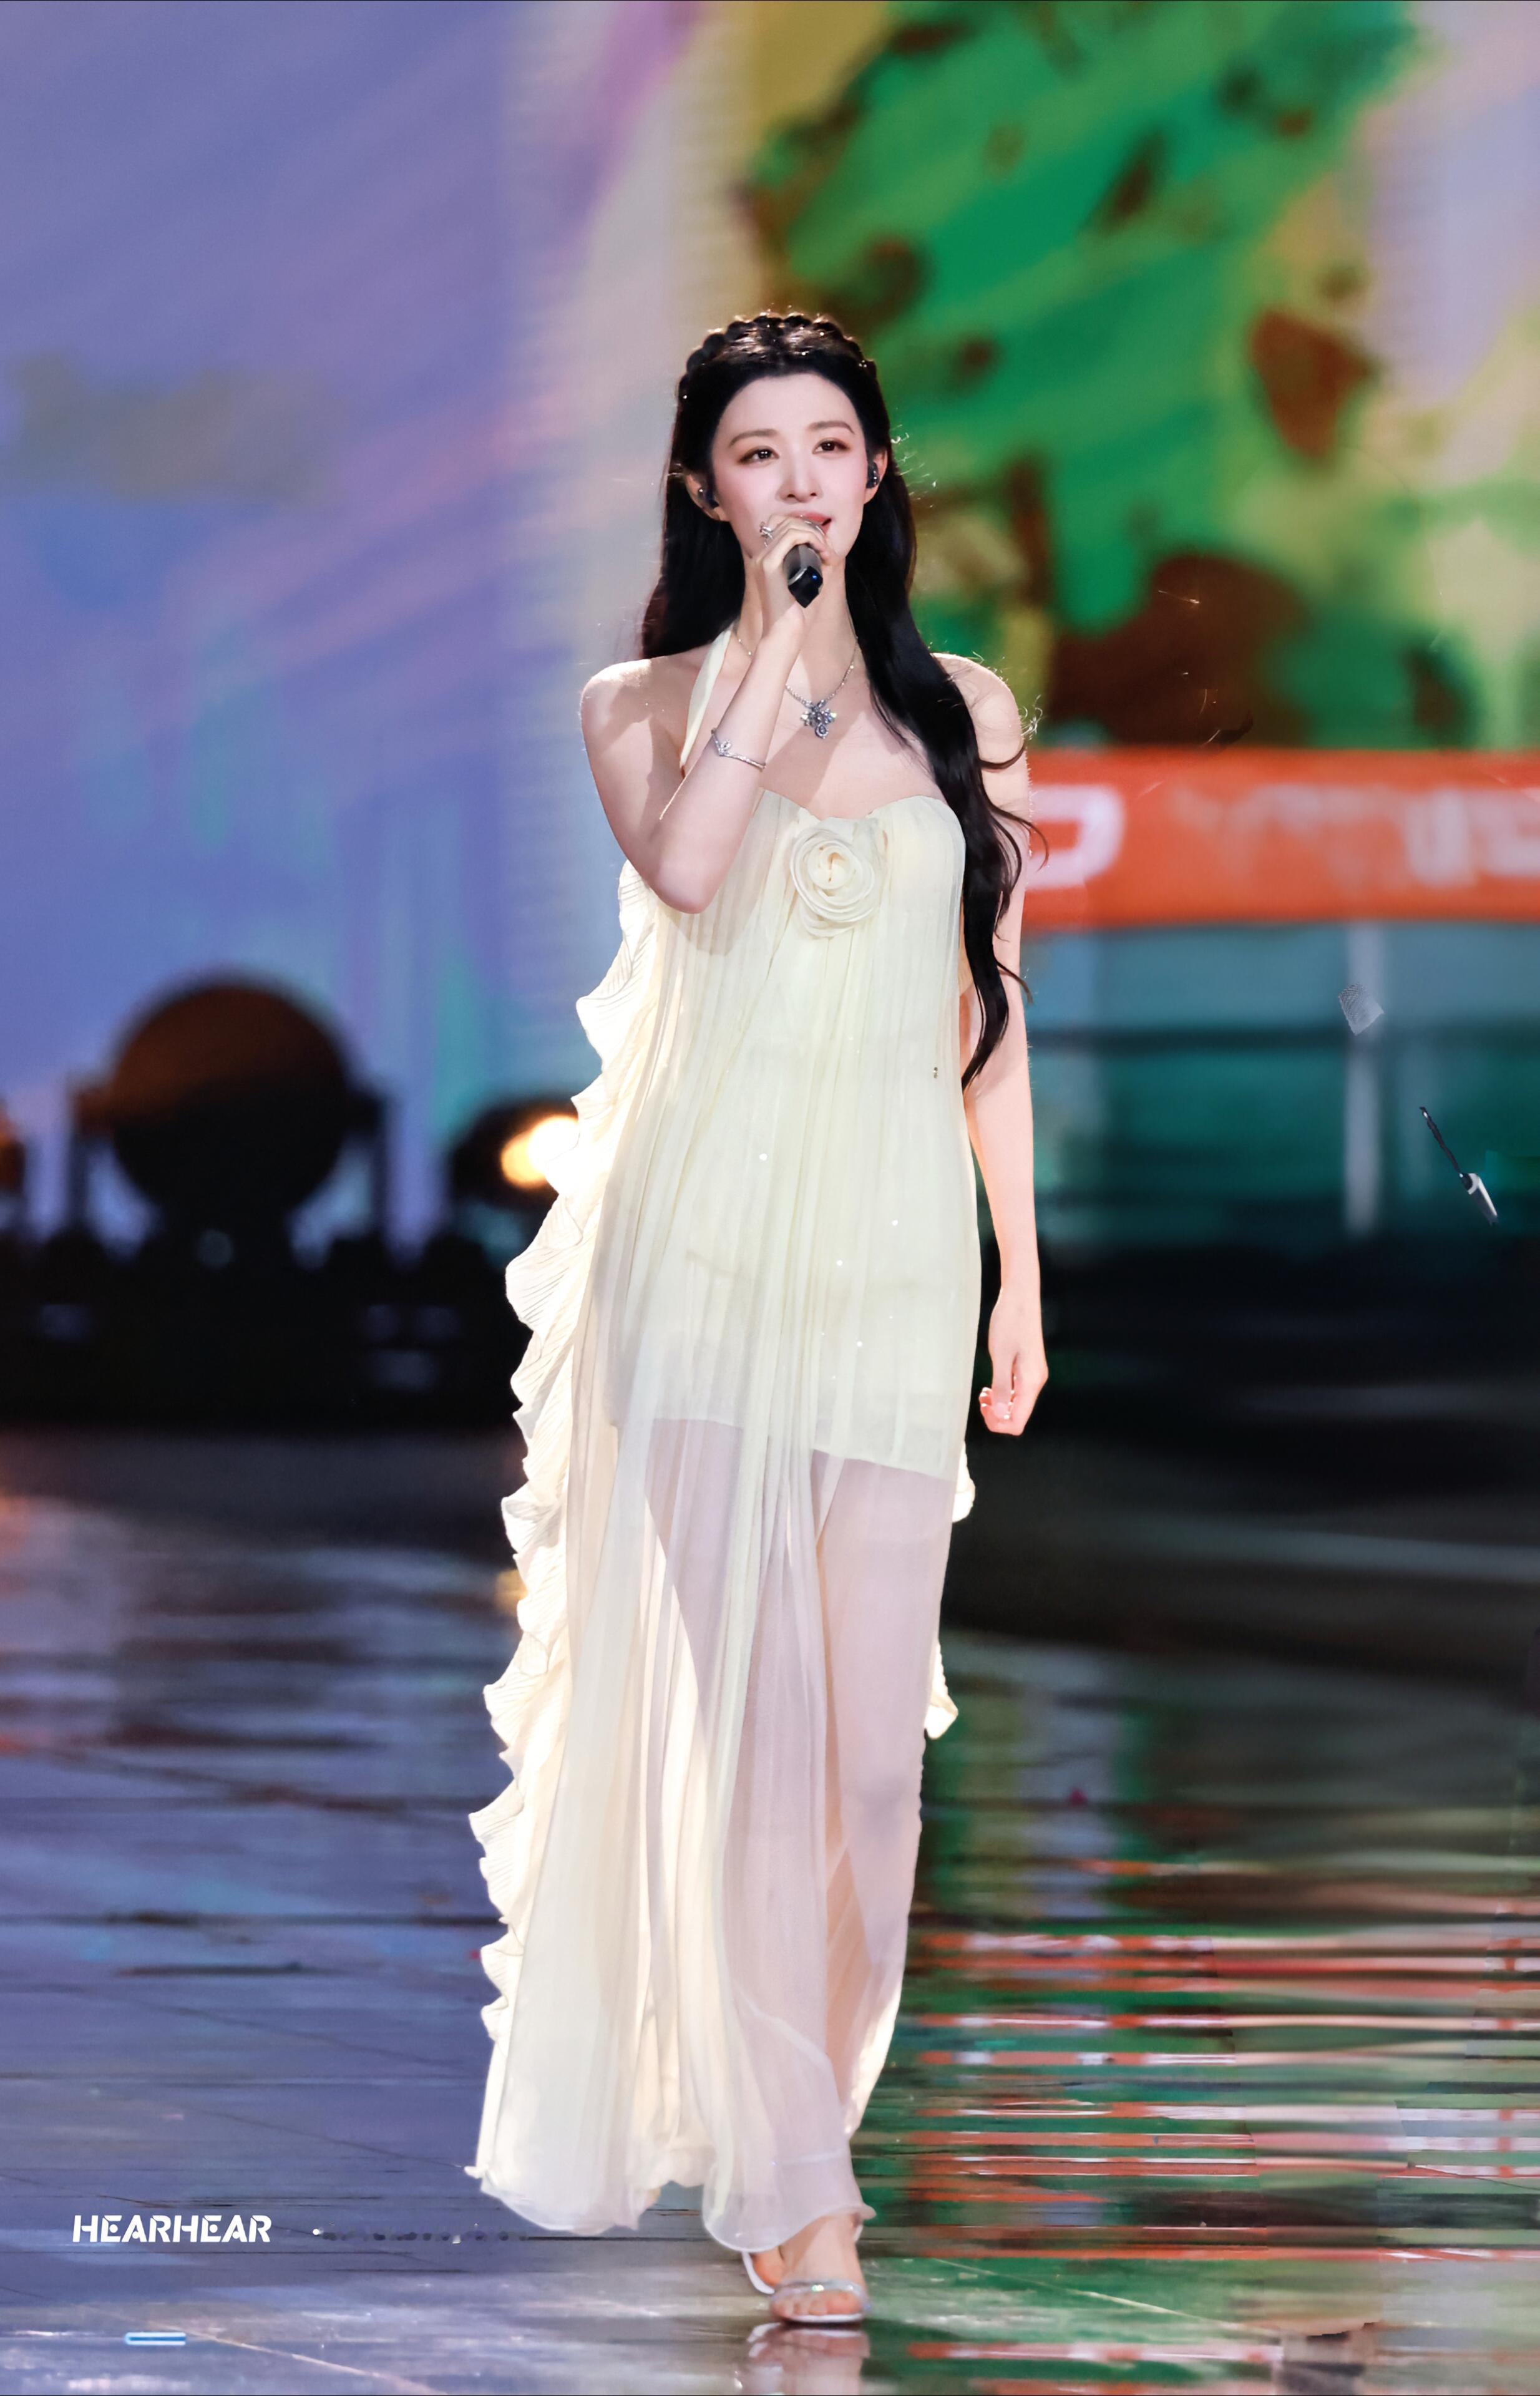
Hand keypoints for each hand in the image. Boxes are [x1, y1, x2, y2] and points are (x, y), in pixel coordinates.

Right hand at [743, 513, 830, 648]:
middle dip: (812, 529)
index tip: (823, 547)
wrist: (785, 633)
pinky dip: (811, 538)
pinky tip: (822, 551)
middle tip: (828, 549)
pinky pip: (791, 536)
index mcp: (767, 559)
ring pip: (791, 526)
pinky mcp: (769, 564)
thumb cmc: (797, 614)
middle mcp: (761, 555)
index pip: (781, 525)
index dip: (805, 528)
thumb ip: (814, 565)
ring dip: (815, 534)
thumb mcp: (808, 582)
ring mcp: (763, 558)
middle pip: (786, 521)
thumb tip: (830, 549)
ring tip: (827, 552)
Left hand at [977, 1289, 1047, 1436]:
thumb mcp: (1000, 1356)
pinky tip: (991, 1385)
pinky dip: (1004, 1394)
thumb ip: (1002, 1387)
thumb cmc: (1009, 1323)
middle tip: (981, 1400)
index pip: (1018, 1421)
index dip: (998, 1423)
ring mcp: (1034, 1374)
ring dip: (1000, 1405)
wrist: (1020, 1298)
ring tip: (984, 1393)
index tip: (983, 1408)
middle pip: (1018, 1416)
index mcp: (1031, 1381)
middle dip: (997, 1415)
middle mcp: (1037, 1381)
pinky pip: (1018, 1391)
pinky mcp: (1029, 1367)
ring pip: (1018, 1404)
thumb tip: (1000, 1414)